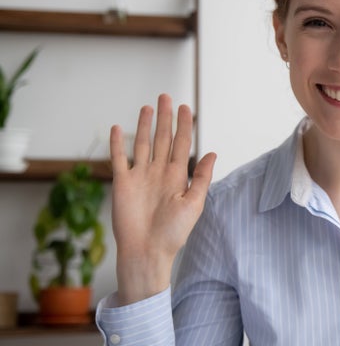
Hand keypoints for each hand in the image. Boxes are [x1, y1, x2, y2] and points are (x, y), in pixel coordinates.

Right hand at [110, 94, 216, 304]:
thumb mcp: (194, 204)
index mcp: (177, 176)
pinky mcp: (122, 184)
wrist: (147, 252)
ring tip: (148, 107)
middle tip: (166, 97)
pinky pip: (119, 159)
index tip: (186, 108)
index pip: (181, 143)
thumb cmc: (173, 233)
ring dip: (144, 125)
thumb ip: (202, 177)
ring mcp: (140, 176)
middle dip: (165, 118)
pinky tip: (117, 128)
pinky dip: (118, 144)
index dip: (184, 125)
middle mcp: (159, 172)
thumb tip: (212, 153)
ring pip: (143, 144)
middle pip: (163, 138)